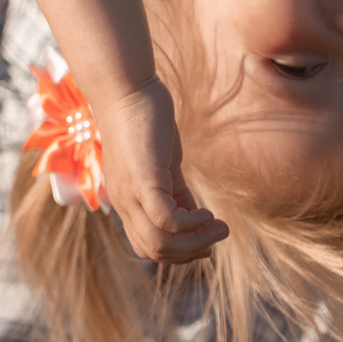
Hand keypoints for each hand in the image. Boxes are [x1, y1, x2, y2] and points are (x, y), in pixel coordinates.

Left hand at [89, 76, 228, 262]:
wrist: (126, 89)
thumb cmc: (144, 121)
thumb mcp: (163, 165)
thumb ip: (174, 191)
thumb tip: (193, 213)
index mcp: (127, 201)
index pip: (147, 246)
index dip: (178, 253)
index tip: (206, 243)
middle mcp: (124, 203)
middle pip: (154, 250)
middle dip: (190, 251)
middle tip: (218, 235)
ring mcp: (130, 193)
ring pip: (159, 243)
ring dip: (194, 241)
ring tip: (218, 227)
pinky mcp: (143, 179)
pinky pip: (165, 219)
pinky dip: (190, 223)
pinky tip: (207, 213)